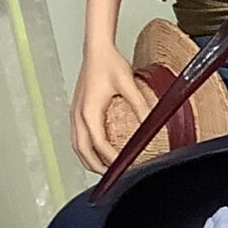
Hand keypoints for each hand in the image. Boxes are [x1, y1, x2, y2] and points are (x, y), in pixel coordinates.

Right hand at [69, 47, 148, 174]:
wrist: (97, 50)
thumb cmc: (109, 64)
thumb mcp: (129, 84)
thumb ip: (140, 105)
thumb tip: (152, 123)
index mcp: (89, 110)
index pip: (98, 143)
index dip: (110, 159)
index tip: (124, 167)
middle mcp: (78, 114)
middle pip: (82, 150)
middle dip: (96, 166)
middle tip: (113, 177)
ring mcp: (75, 112)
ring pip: (76, 145)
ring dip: (88, 160)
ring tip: (104, 170)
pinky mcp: (77, 110)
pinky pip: (77, 136)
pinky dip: (84, 149)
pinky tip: (96, 152)